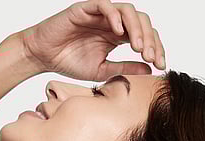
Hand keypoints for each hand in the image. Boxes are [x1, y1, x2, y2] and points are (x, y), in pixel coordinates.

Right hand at [18, 2, 165, 80]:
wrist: (44, 55)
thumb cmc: (69, 61)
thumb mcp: (102, 70)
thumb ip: (125, 67)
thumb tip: (149, 68)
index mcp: (118, 36)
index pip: (144, 37)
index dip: (155, 49)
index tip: (160, 65)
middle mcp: (112, 22)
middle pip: (141, 22)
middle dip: (150, 40)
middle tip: (152, 57)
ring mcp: (100, 14)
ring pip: (127, 11)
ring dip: (137, 29)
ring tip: (139, 47)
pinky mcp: (86, 8)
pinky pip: (105, 5)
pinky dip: (114, 16)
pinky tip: (120, 33)